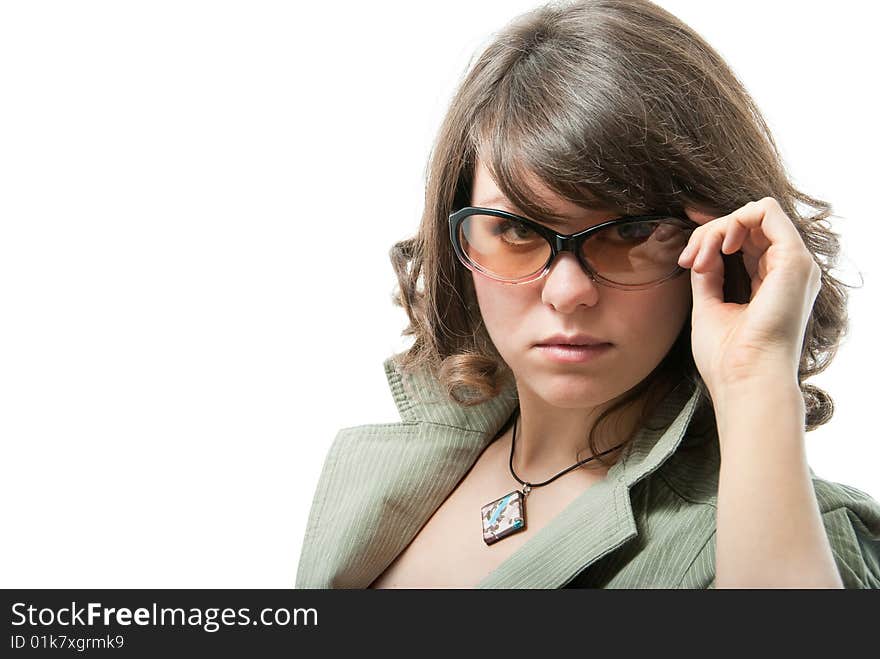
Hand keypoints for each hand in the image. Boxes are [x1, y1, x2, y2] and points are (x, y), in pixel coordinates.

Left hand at [679, 197, 820, 396]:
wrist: (744, 380)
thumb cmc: (728, 358)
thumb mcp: (710, 305)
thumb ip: (708, 274)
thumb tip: (702, 250)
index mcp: (770, 283)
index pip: (743, 241)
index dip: (710, 240)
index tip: (685, 262)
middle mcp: (787, 271)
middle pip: (747, 225)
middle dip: (708, 233)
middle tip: (687, 260)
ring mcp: (794, 264)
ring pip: (754, 214)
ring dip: (716, 228)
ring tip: (697, 259)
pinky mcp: (794, 259)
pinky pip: (765, 211)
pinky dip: (733, 221)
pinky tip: (719, 246)